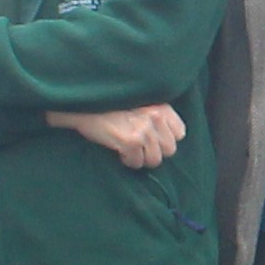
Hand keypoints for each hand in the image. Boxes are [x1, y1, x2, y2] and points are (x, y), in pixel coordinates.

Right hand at [50, 102, 183, 170]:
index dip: (166, 139)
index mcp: (161, 106)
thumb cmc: (110, 103)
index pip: (180, 133)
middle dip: (154, 151)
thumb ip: (156, 115)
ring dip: (141, 158)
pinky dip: (128, 161)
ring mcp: (144, 130)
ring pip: (154, 160)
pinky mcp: (130, 142)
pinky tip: (119, 151)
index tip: (153, 139)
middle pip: (169, 149)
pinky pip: (137, 163)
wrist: (85, 102)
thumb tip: (165, 138)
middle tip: (139, 147)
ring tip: (129, 150)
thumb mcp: (139, 101)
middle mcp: (156, 117)